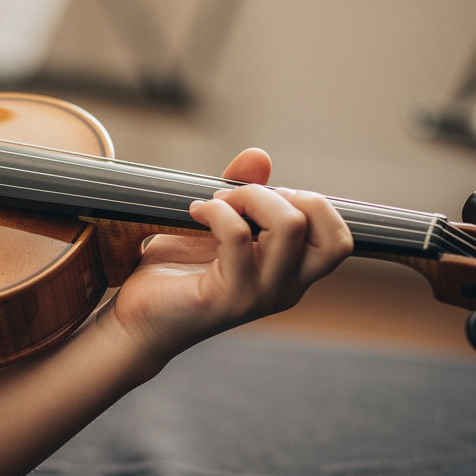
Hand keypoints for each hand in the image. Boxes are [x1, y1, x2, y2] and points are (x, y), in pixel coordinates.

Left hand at [102, 148, 352, 372]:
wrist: (137, 320)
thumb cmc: (175, 274)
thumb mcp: (214, 226)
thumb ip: (241, 195)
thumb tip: (259, 155)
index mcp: (291, 275)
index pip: (339, 240)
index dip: (311, 205)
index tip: (263, 197)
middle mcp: (286, 290)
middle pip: (331, 235)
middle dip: (287, 197)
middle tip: (238, 199)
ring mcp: (261, 296)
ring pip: (289, 227)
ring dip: (249, 198)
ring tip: (214, 204)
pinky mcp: (229, 298)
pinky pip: (238, 236)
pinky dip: (217, 211)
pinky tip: (194, 212)